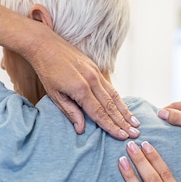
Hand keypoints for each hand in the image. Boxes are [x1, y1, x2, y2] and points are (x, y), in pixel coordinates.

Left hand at [25, 25, 139, 139]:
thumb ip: (70, 112)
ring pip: (114, 95)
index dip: (112, 126)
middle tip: (135, 134)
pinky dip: (118, 99)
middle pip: (111, 106)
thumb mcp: (54, 95)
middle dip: (123, 122)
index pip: (99, 113)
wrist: (45, 44)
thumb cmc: (46, 71)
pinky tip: (123, 107)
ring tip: (135, 122)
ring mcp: (95, 73)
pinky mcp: (95, 68)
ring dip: (125, 111)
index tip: (123, 137)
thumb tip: (81, 129)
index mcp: (81, 89)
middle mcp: (92, 80)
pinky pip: (110, 87)